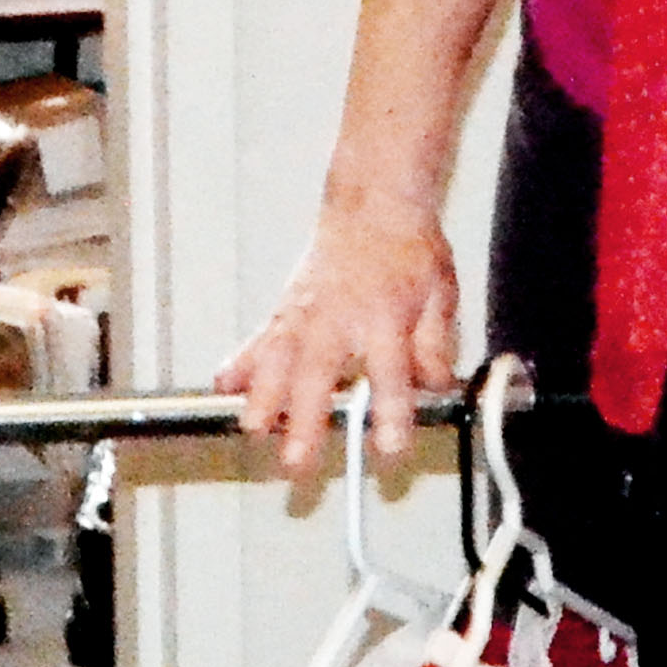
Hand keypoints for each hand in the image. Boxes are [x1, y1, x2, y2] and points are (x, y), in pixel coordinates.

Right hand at [216, 195, 462, 485]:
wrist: (373, 205)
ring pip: (276, 361)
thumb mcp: (441, 296)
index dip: (390, 413)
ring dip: (262, 398)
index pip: (391, 374)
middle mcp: (340, 317)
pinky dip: (240, 364)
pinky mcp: (286, 309)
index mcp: (387, 316)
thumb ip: (435, 347)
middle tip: (297, 460)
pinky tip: (225, 387)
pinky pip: (259, 340)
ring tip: (253, 430)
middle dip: (306, 420)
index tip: (388, 448)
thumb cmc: (408, 249)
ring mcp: (305, 313)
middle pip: (318, 375)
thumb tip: (433, 388)